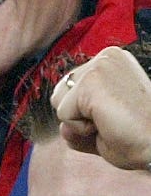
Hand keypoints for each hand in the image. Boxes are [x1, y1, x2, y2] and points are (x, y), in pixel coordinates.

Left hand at [53, 46, 150, 168]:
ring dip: (79, 124)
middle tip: (114, 122)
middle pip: (59, 94)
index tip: (116, 116)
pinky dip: (81, 129)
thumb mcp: (102, 123)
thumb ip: (78, 120)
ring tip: (111, 122)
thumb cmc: (137, 138)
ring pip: (59, 104)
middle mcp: (106, 57)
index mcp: (111, 62)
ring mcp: (99, 66)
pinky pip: (63, 115)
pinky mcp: (92, 81)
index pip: (69, 90)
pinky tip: (108, 124)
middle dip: (80, 117)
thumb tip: (63, 127)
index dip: (86, 113)